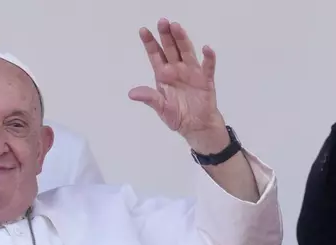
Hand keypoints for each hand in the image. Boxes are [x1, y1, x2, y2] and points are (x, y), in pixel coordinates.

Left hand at [129, 18, 227, 152]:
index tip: (143, 30)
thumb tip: (132, 93)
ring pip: (187, 52)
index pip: (155, 55)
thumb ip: (149, 99)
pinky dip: (208, 58)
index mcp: (164, 76)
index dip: (150, 43)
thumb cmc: (178, 116)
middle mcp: (177, 70)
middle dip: (166, 35)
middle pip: (171, 49)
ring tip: (177, 27)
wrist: (196, 127)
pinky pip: (207, 67)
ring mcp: (192, 73)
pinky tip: (206, 48)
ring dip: (182, 39)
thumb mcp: (161, 109)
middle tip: (162, 21)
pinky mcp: (206, 80)